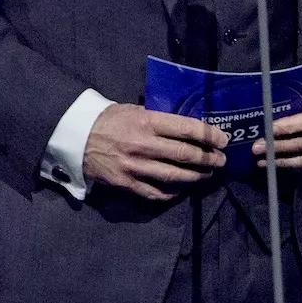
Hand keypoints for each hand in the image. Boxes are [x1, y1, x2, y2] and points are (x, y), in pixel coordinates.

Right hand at [83, 102, 226, 199]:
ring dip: (196, 176)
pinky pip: (155, 192)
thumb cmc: (111, 120)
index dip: (209, 135)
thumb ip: (161, 118)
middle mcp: (143, 144)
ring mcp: (135, 166)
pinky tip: (182, 189)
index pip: (186, 129)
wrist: (78, 136)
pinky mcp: (126, 183)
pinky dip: (172, 192)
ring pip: (174, 176)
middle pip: (185, 155)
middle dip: (208, 158)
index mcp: (147, 121)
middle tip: (221, 160)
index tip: (223, 140)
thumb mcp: (137, 110)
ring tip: (208, 174)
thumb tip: (190, 126)